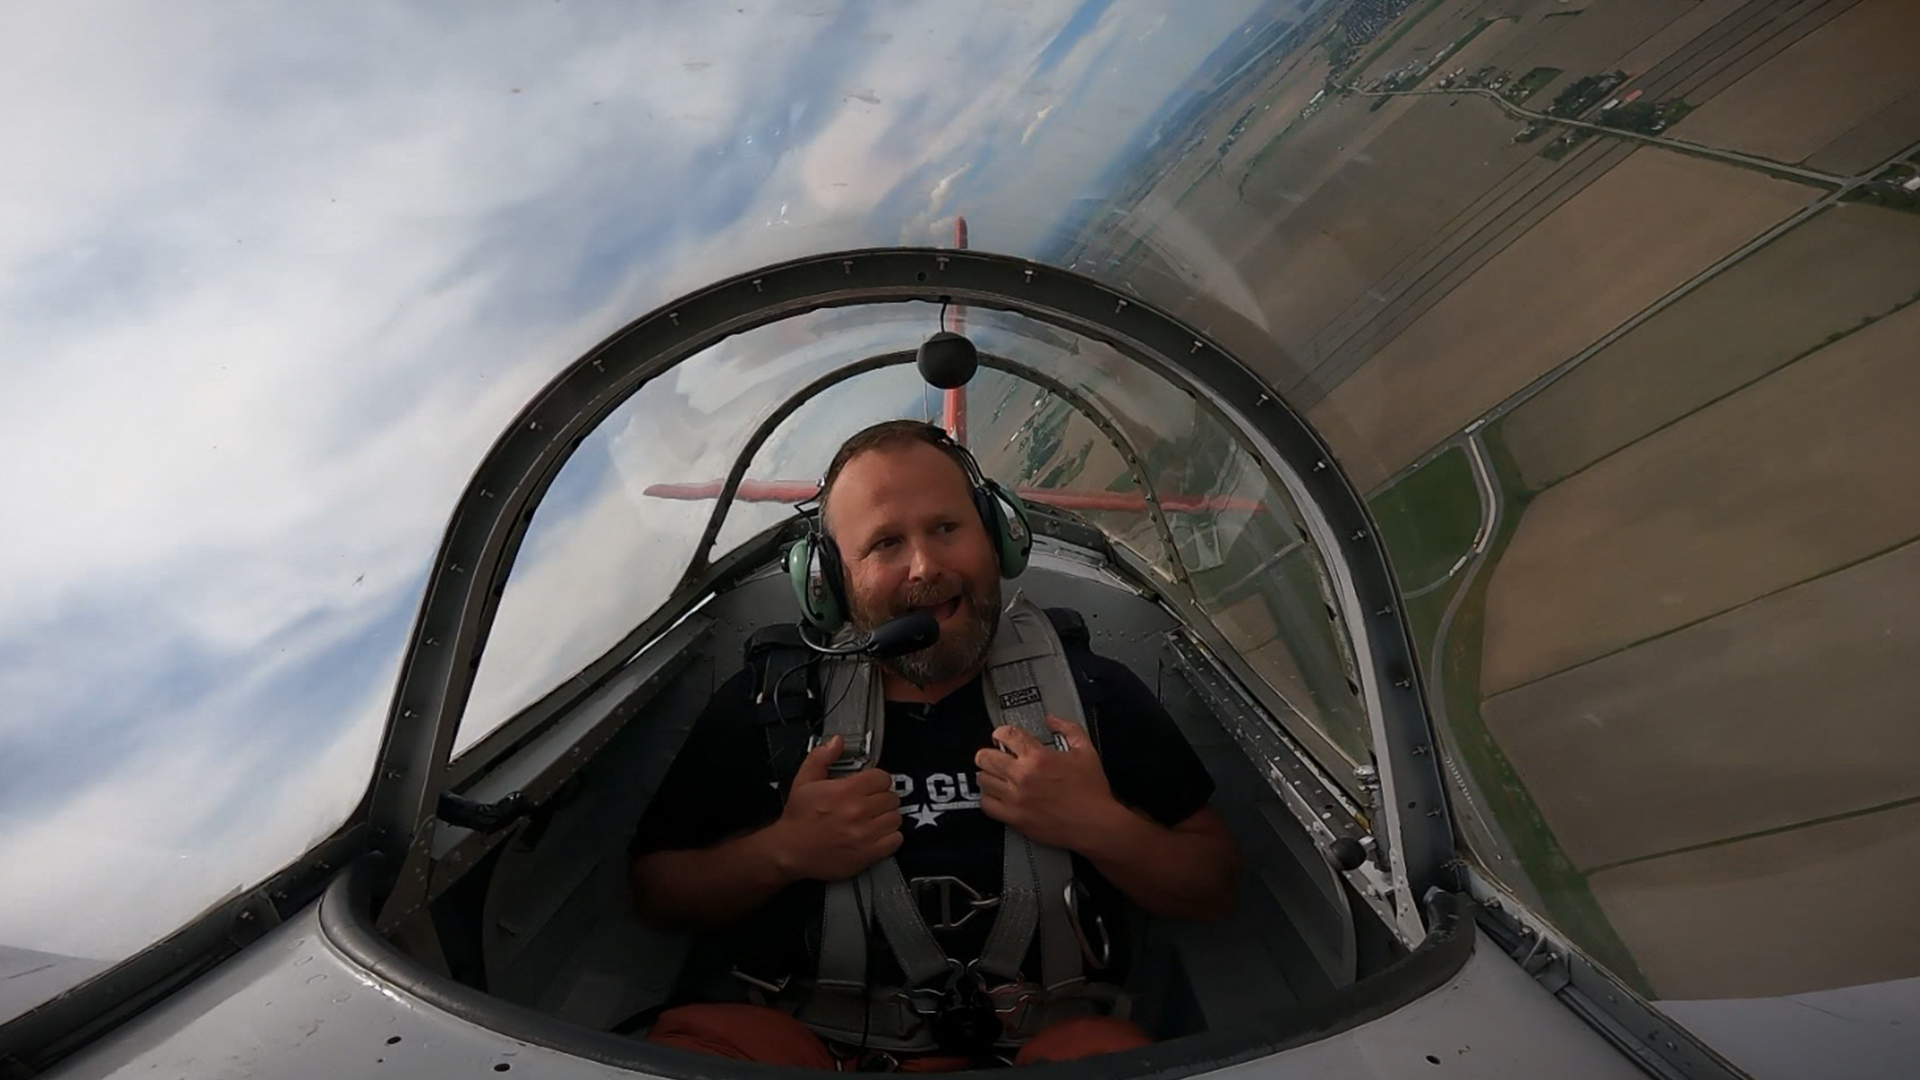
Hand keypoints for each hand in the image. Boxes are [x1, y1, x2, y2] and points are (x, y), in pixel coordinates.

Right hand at [770, 736, 902, 881]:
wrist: (790, 851)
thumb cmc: (798, 819)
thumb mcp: (804, 781)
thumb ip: (822, 757)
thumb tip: (837, 742)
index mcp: (845, 791)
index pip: (882, 777)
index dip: (877, 780)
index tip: (871, 784)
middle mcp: (858, 812)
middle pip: (891, 797)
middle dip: (882, 797)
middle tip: (870, 802)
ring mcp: (865, 834)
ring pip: (895, 818)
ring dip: (887, 817)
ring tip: (874, 818)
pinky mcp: (868, 854)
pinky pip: (895, 840)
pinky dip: (890, 837)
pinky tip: (877, 834)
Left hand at [973, 716, 1120, 849]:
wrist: (1095, 824)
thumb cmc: (1092, 792)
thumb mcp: (1086, 751)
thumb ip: (1069, 729)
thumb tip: (1053, 719)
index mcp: (1039, 758)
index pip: (1007, 735)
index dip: (1001, 732)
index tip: (1002, 736)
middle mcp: (1023, 777)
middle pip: (985, 757)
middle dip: (989, 753)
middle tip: (995, 756)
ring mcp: (1016, 799)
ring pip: (983, 780)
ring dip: (988, 774)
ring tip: (995, 775)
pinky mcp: (1014, 818)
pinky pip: (986, 805)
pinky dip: (988, 797)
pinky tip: (997, 795)